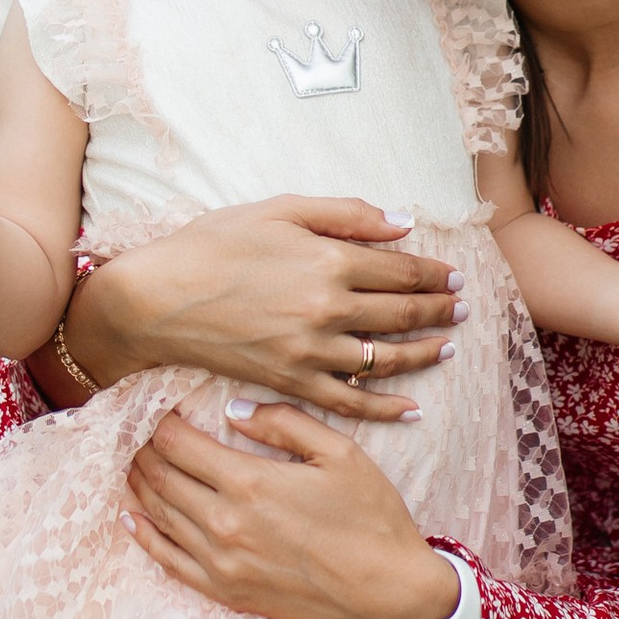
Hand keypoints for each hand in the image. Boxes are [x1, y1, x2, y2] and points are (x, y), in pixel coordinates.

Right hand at [67, 197, 462, 421]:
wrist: (157, 299)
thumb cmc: (212, 245)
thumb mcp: (279, 209)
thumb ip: (345, 213)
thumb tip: (402, 223)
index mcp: (328, 260)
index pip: (401, 270)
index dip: (434, 274)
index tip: (454, 275)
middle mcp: (328, 309)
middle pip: (402, 314)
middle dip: (439, 309)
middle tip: (462, 307)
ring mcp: (310, 351)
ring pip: (386, 359)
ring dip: (423, 353)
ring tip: (446, 346)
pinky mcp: (291, 382)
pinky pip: (350, 402)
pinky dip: (386, 408)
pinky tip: (411, 407)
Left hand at [125, 405, 460, 618]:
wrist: (388, 595)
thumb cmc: (371, 520)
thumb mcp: (341, 454)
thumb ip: (284, 424)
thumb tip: (235, 411)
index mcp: (250, 483)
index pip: (180, 444)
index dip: (164, 423)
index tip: (164, 411)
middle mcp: (224, 523)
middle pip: (162, 477)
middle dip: (148, 451)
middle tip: (145, 435)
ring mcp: (221, 562)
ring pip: (160, 514)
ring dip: (142, 486)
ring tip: (137, 465)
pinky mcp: (225, 592)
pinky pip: (168, 561)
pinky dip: (145, 536)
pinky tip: (132, 519)